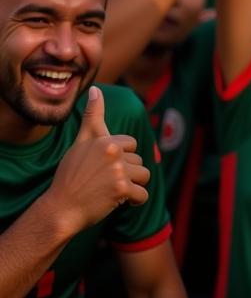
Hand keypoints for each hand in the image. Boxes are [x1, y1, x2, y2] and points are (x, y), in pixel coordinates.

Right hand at [43, 88, 149, 235]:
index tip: (102, 166)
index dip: (119, 157)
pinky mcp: (122, 190)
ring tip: (111, 190)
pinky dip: (135, 201)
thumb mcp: (80, 143)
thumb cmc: (70, 176)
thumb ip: (92, 116)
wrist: (60, 209)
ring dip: (132, 186)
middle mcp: (114, 153)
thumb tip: (95, 89)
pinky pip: (143, 195)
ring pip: (143, 175)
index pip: (131, 144)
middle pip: (138, 161)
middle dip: (126, 172)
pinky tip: (120, 202)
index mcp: (107, 141)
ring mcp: (118, 172)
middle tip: (102, 181)